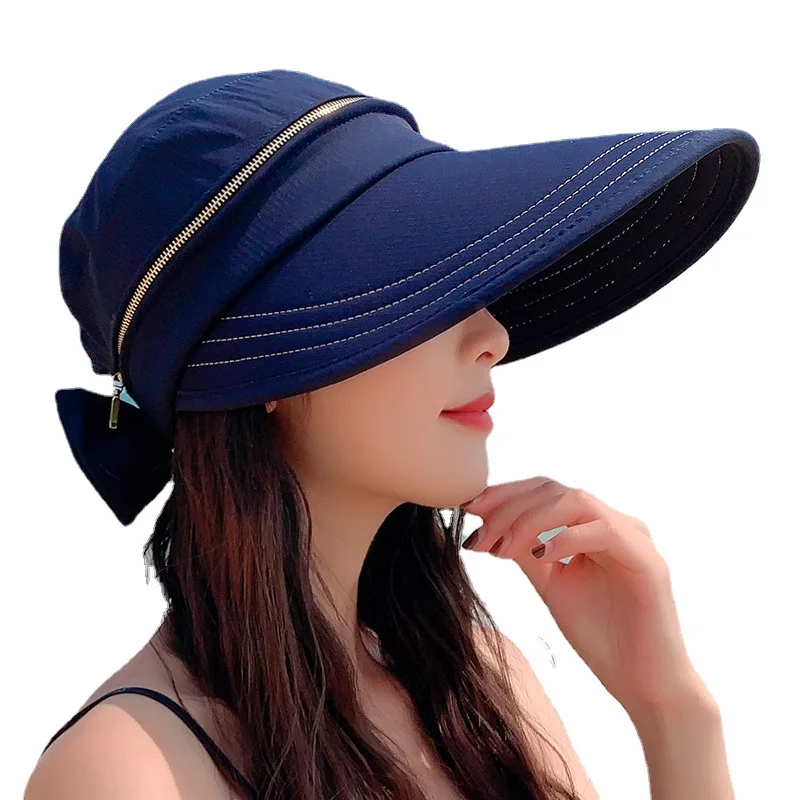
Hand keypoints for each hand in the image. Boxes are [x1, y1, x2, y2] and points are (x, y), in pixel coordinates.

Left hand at [461, 476, 711, 716]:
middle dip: (508, 508)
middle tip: (479, 536)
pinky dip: (566, 538)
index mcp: (594, 525)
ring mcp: (635, 538)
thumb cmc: (601, 637)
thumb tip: (488, 524)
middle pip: (554, 490)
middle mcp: (616, 523)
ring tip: (502, 550)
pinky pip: (603, 531)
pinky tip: (539, 556)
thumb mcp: (551, 584)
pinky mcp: (648, 562)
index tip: (468, 509)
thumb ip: (527, 551)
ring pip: (575, 501)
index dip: (504, 494)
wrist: (643, 686)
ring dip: (529, 521)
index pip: (544, 491)